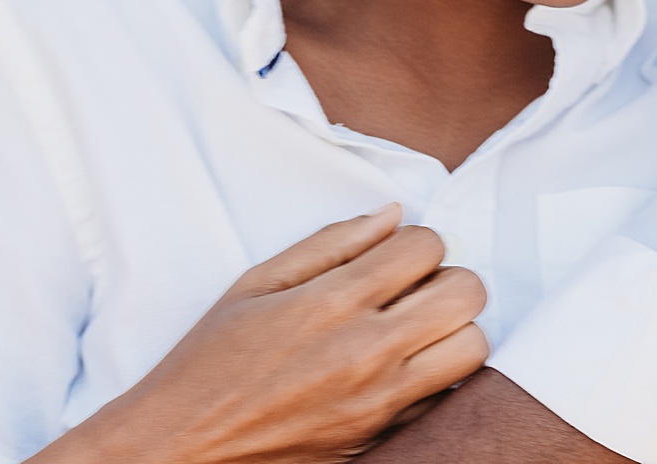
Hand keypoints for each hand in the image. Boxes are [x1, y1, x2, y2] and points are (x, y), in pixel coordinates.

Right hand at [39, 206, 489, 463]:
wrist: (183, 447)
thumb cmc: (210, 362)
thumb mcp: (256, 284)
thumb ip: (330, 243)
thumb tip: (391, 216)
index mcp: (332, 303)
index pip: (426, 246)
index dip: (417, 240)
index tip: (397, 252)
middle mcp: (366, 352)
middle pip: (466, 293)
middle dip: (449, 277)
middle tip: (416, 286)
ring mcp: (379, 400)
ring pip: (473, 348)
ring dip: (455, 328)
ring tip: (418, 326)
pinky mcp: (381, 437)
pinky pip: (447, 398)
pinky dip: (440, 376)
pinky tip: (403, 367)